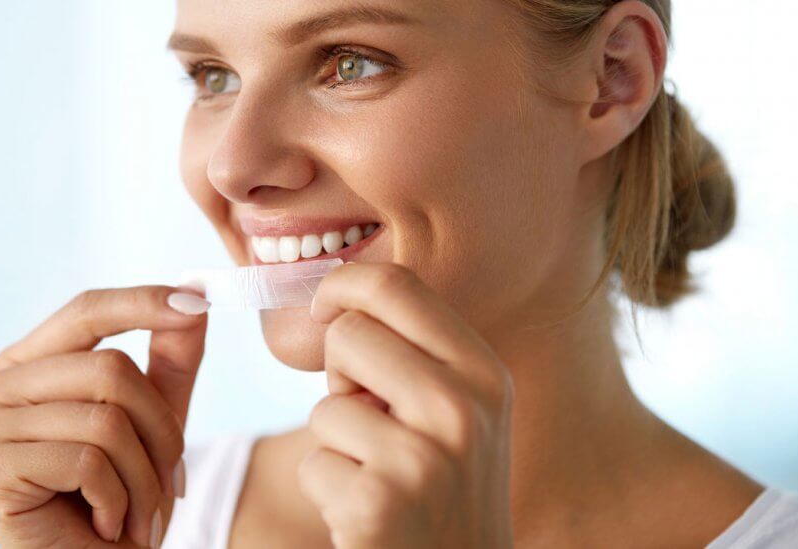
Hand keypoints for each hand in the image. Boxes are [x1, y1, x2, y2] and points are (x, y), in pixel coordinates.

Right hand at [0, 285, 209, 547]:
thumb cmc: (118, 492)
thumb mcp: (156, 413)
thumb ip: (171, 355)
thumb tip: (193, 293)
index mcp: (28, 362)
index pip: (87, 311)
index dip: (143, 302)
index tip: (197, 302)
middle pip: (111, 369)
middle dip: (161, 428)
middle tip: (171, 476)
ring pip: (107, 419)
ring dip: (145, 475)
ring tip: (139, 511)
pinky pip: (88, 462)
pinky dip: (118, 499)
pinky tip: (107, 524)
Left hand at [299, 262, 514, 548]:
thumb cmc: (445, 483)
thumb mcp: (457, 408)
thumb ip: (415, 351)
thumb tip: (335, 296)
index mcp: (483, 372)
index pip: (396, 284)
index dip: (342, 285)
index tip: (322, 309)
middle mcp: (462, 409)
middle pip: (349, 334)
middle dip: (341, 373)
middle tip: (371, 417)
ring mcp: (423, 460)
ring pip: (326, 405)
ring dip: (337, 441)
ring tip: (380, 472)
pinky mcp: (378, 506)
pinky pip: (314, 464)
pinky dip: (329, 489)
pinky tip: (370, 511)